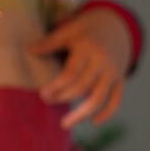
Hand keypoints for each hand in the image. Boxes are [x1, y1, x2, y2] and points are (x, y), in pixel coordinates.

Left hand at [28, 7, 132, 128]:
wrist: (115, 26)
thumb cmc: (85, 30)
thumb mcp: (69, 30)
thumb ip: (50, 42)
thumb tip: (28, 51)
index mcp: (87, 49)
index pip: (71, 72)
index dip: (57, 86)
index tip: (42, 94)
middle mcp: (102, 62)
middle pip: (83, 87)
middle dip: (63, 97)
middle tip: (46, 101)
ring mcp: (113, 72)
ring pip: (99, 98)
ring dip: (82, 114)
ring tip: (64, 124)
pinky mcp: (120, 80)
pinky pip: (116, 100)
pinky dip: (107, 113)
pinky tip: (93, 122)